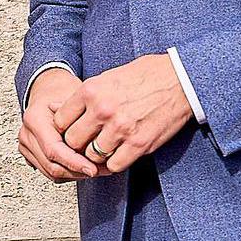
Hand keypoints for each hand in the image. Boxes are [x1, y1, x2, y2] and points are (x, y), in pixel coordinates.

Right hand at [18, 67, 101, 182]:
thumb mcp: (77, 101)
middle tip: (102, 170)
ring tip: (98, 169)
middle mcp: (26, 134)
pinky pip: (49, 171)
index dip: (74, 163)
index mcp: (35, 119)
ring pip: (50, 172)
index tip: (93, 169)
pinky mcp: (29, 153)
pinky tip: (84, 167)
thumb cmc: (63, 93)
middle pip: (51, 166)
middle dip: (78, 172)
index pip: (53, 150)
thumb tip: (95, 147)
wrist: (48, 90)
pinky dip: (68, 173)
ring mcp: (25, 145)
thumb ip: (83, 123)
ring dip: (75, 174)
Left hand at [50, 53, 193, 173]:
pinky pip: (114, 165)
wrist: (181, 78)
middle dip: (77, 144)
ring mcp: (120, 128)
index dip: (64, 128)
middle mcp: (102, 110)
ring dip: (97, 154)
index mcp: (90, 91)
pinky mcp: (139, 143)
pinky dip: (114, 163)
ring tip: (104, 147)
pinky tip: (119, 154)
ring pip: (92, 156)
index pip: (59, 120)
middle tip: (85, 143)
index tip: (72, 130)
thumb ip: (85, 96)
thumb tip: (58, 109)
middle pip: (72, 141)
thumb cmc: (146, 75)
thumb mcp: (108, 77)